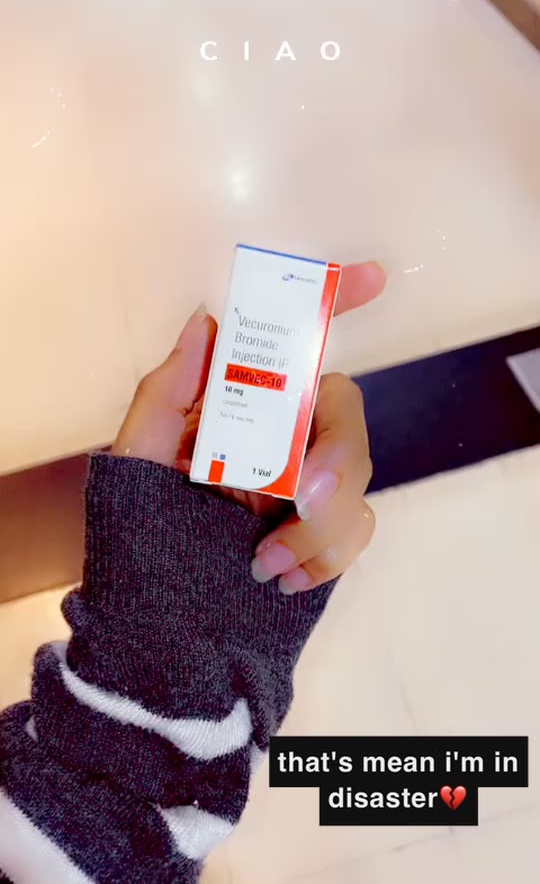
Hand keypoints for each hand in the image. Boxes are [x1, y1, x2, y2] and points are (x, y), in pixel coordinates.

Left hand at [112, 261, 385, 592]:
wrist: (158, 629)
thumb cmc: (137, 538)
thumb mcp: (136, 459)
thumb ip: (166, 393)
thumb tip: (204, 324)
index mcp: (238, 409)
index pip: (289, 345)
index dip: (333, 303)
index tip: (370, 278)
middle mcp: (280, 438)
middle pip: (342, 409)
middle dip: (335, 452)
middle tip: (302, 499)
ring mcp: (306, 487)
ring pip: (357, 473)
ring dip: (320, 522)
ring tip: (266, 562)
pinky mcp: (325, 535)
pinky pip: (358, 527)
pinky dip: (328, 556)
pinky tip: (284, 579)